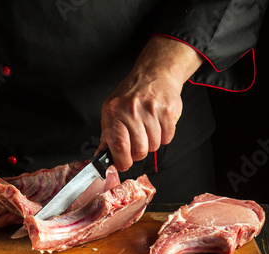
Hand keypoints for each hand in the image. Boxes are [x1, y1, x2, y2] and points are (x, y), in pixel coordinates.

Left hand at [100, 36, 203, 170]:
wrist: (154, 73)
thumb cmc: (131, 95)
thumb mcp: (112, 110)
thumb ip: (107, 135)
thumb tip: (100, 156)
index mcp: (114, 111)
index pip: (118, 145)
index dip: (122, 161)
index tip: (123, 164)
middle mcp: (132, 110)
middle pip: (139, 150)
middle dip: (138, 154)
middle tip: (137, 146)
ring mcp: (151, 110)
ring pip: (154, 146)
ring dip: (151, 144)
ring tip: (148, 130)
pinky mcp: (168, 111)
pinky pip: (167, 138)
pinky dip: (163, 137)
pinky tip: (158, 126)